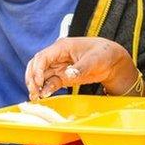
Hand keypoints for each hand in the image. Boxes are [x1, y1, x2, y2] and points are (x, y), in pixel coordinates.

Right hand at [25, 37, 139, 99]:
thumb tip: (68, 74)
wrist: (112, 60)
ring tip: (35, 98)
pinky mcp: (63, 75)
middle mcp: (57, 56)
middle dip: (31, 79)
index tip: (38, 83)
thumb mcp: (94, 60)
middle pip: (36, 66)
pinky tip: (42, 96)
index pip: (42, 57)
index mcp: (62, 47)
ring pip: (40, 75)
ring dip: (35, 86)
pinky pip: (49, 82)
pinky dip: (44, 89)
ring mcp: (59, 66)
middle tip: (33, 93)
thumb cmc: (103, 53)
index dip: (36, 70)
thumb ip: (80, 68)